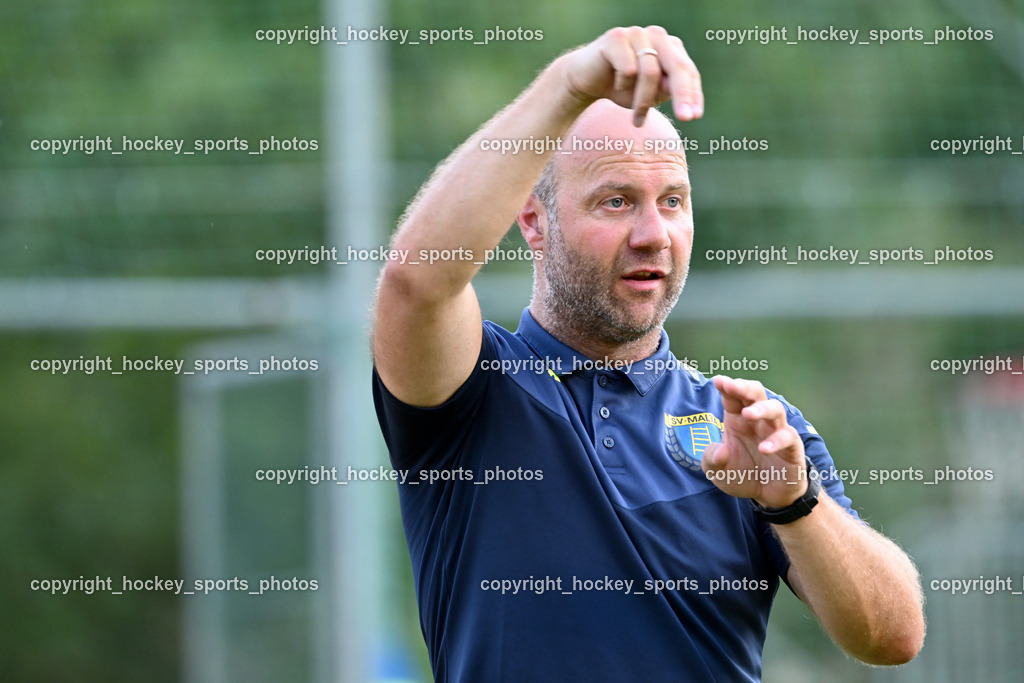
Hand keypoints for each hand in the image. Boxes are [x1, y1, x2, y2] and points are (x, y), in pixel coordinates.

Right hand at [560, 25, 703, 125]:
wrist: (584, 79)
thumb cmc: (621, 87)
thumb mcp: (649, 95)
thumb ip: (666, 91)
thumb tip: (681, 93)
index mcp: (669, 47)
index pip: (688, 70)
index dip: (693, 94)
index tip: (694, 116)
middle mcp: (657, 36)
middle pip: (677, 66)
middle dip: (683, 94)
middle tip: (685, 119)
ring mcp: (637, 34)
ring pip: (651, 72)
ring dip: (644, 100)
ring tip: (637, 118)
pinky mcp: (616, 37)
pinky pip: (628, 69)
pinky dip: (622, 85)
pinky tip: (613, 85)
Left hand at [702, 375, 807, 507]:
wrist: (768, 496)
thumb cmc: (742, 475)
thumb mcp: (718, 472)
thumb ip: (711, 461)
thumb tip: (720, 451)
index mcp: (737, 419)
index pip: (733, 397)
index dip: (727, 387)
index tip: (718, 380)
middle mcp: (758, 421)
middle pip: (756, 394)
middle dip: (745, 387)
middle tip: (732, 386)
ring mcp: (776, 431)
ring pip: (775, 409)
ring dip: (762, 409)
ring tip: (748, 413)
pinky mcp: (792, 447)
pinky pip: (788, 437)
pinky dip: (777, 441)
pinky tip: (764, 448)